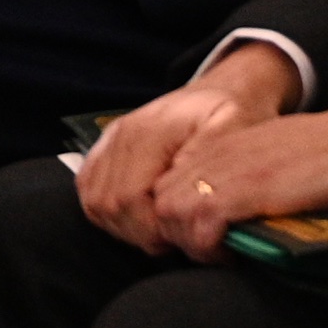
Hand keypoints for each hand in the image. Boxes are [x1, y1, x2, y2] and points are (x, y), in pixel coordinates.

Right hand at [76, 44, 300, 250]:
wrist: (220, 90)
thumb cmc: (232, 113)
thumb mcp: (238, 128)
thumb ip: (211, 161)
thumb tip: (190, 200)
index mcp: (148, 131)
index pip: (129, 198)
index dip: (154, 228)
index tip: (187, 235)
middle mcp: (119, 135)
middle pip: (108, 206)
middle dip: (142, 233)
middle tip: (177, 237)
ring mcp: (107, 142)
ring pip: (95, 205)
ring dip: (127, 228)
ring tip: (162, 229)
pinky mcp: (102, 151)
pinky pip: (89, 195)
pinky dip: (111, 216)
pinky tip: (142, 218)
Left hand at [129, 111, 327, 258]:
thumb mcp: (274, 157)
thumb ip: (246, 177)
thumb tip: (233, 216)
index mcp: (223, 143)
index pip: (168, 182)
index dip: (177, 216)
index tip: (202, 237)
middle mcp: (217, 152)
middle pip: (161, 200)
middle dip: (175, 233)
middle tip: (209, 253)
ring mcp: (229, 169)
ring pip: (171, 213)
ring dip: (190, 242)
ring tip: (222, 256)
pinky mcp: (248, 189)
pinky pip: (201, 224)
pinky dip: (209, 246)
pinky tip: (236, 255)